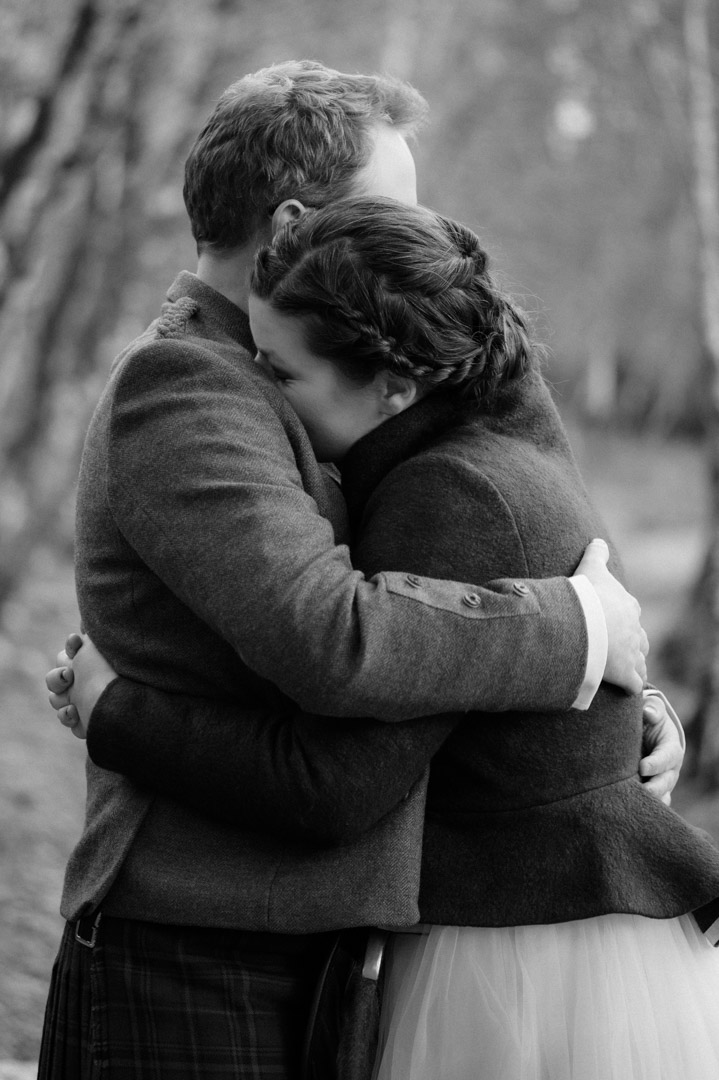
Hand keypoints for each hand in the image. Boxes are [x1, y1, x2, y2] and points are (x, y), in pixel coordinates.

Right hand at [46, 633, 116, 739]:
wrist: (125, 701)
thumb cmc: (112, 668)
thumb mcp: (100, 645)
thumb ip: (90, 635)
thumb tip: (84, 626)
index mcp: (87, 663)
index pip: (65, 656)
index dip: (68, 652)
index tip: (76, 643)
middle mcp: (83, 682)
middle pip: (54, 680)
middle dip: (57, 678)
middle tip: (70, 675)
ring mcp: (83, 702)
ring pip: (56, 700)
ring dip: (61, 699)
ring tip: (73, 701)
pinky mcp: (85, 721)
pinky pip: (66, 718)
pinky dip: (68, 716)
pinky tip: (76, 713)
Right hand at [574, 539, 647, 694]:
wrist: (586, 624)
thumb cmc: (587, 596)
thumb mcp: (591, 569)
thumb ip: (595, 555)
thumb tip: (597, 540)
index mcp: (627, 606)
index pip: (630, 612)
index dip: (621, 618)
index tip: (612, 622)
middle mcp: (635, 630)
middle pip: (638, 638)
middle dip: (630, 643)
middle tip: (616, 648)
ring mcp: (633, 653)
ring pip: (639, 660)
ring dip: (633, 664)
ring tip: (624, 669)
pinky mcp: (627, 674)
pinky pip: (634, 683)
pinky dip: (630, 686)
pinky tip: (625, 688)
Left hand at [639, 694, 683, 804]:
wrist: (645, 733)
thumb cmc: (648, 719)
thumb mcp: (652, 710)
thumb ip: (652, 709)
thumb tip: (649, 712)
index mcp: (671, 748)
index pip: (667, 757)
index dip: (657, 763)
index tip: (642, 767)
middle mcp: (670, 769)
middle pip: (666, 782)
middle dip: (655, 788)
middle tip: (641, 791)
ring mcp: (662, 782)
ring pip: (660, 796)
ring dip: (649, 801)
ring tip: (633, 804)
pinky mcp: (651, 791)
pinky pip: (651, 804)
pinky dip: (643, 808)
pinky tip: (629, 809)